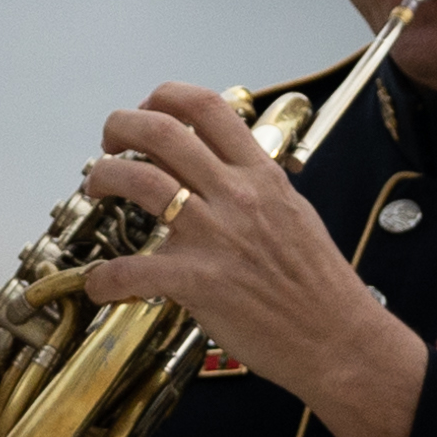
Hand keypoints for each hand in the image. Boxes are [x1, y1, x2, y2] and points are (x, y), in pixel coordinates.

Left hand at [76, 83, 430, 436]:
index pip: (206, 107)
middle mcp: (236, 195)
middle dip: (119, 126)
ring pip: (138, 181)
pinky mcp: (199, 282)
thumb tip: (213, 167)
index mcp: (261, 174)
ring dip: (103, 177)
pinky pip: (132, 271)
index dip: (162, 97)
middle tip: (108, 143)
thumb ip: (253, 185)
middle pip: (160, 131)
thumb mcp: (293, 212)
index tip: (146, 111)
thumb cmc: (319, 284)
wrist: (340, 339)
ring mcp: (215, 236)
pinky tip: (100, 284)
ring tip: (96, 188)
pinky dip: (105, 277)